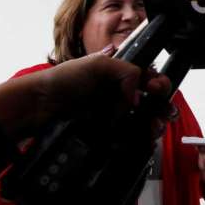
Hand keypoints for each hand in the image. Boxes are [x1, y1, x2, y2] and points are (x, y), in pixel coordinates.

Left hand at [0, 49, 171, 139]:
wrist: (39, 106)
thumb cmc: (65, 80)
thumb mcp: (98, 65)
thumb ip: (127, 72)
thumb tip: (139, 96)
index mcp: (122, 75)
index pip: (150, 79)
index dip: (159, 83)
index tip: (155, 89)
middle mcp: (122, 95)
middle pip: (154, 101)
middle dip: (164, 106)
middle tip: (165, 113)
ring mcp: (116, 115)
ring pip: (146, 121)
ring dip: (156, 124)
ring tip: (154, 128)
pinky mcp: (109, 134)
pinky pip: (132, 138)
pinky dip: (143, 140)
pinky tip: (146, 139)